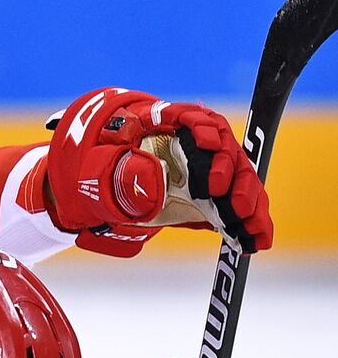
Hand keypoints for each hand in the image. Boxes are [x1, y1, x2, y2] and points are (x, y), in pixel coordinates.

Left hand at [46, 88, 272, 255]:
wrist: (99, 184)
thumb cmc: (99, 166)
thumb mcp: (99, 164)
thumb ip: (121, 170)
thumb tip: (152, 180)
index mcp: (166, 125)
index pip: (192, 118)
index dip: (202, 128)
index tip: (205, 142)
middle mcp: (194, 143)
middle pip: (224, 150)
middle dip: (232, 174)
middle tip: (234, 201)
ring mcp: (207, 168)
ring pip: (238, 179)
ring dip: (250, 202)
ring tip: (255, 227)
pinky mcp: (212, 194)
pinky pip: (237, 204)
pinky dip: (251, 221)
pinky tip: (259, 239)